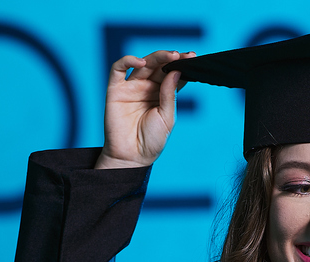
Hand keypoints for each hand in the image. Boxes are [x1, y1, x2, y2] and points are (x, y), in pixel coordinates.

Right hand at [95, 50, 195, 169]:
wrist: (132, 157)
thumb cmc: (151, 140)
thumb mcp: (167, 117)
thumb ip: (170, 94)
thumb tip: (175, 71)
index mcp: (161, 94)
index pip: (173, 73)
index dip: (182, 65)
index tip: (193, 57)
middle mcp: (146, 88)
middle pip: (159, 66)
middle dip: (171, 58)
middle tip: (182, 55)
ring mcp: (131, 87)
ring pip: (143, 64)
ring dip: (157, 57)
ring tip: (171, 56)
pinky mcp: (115, 89)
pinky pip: (118, 69)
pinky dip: (128, 60)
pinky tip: (141, 62)